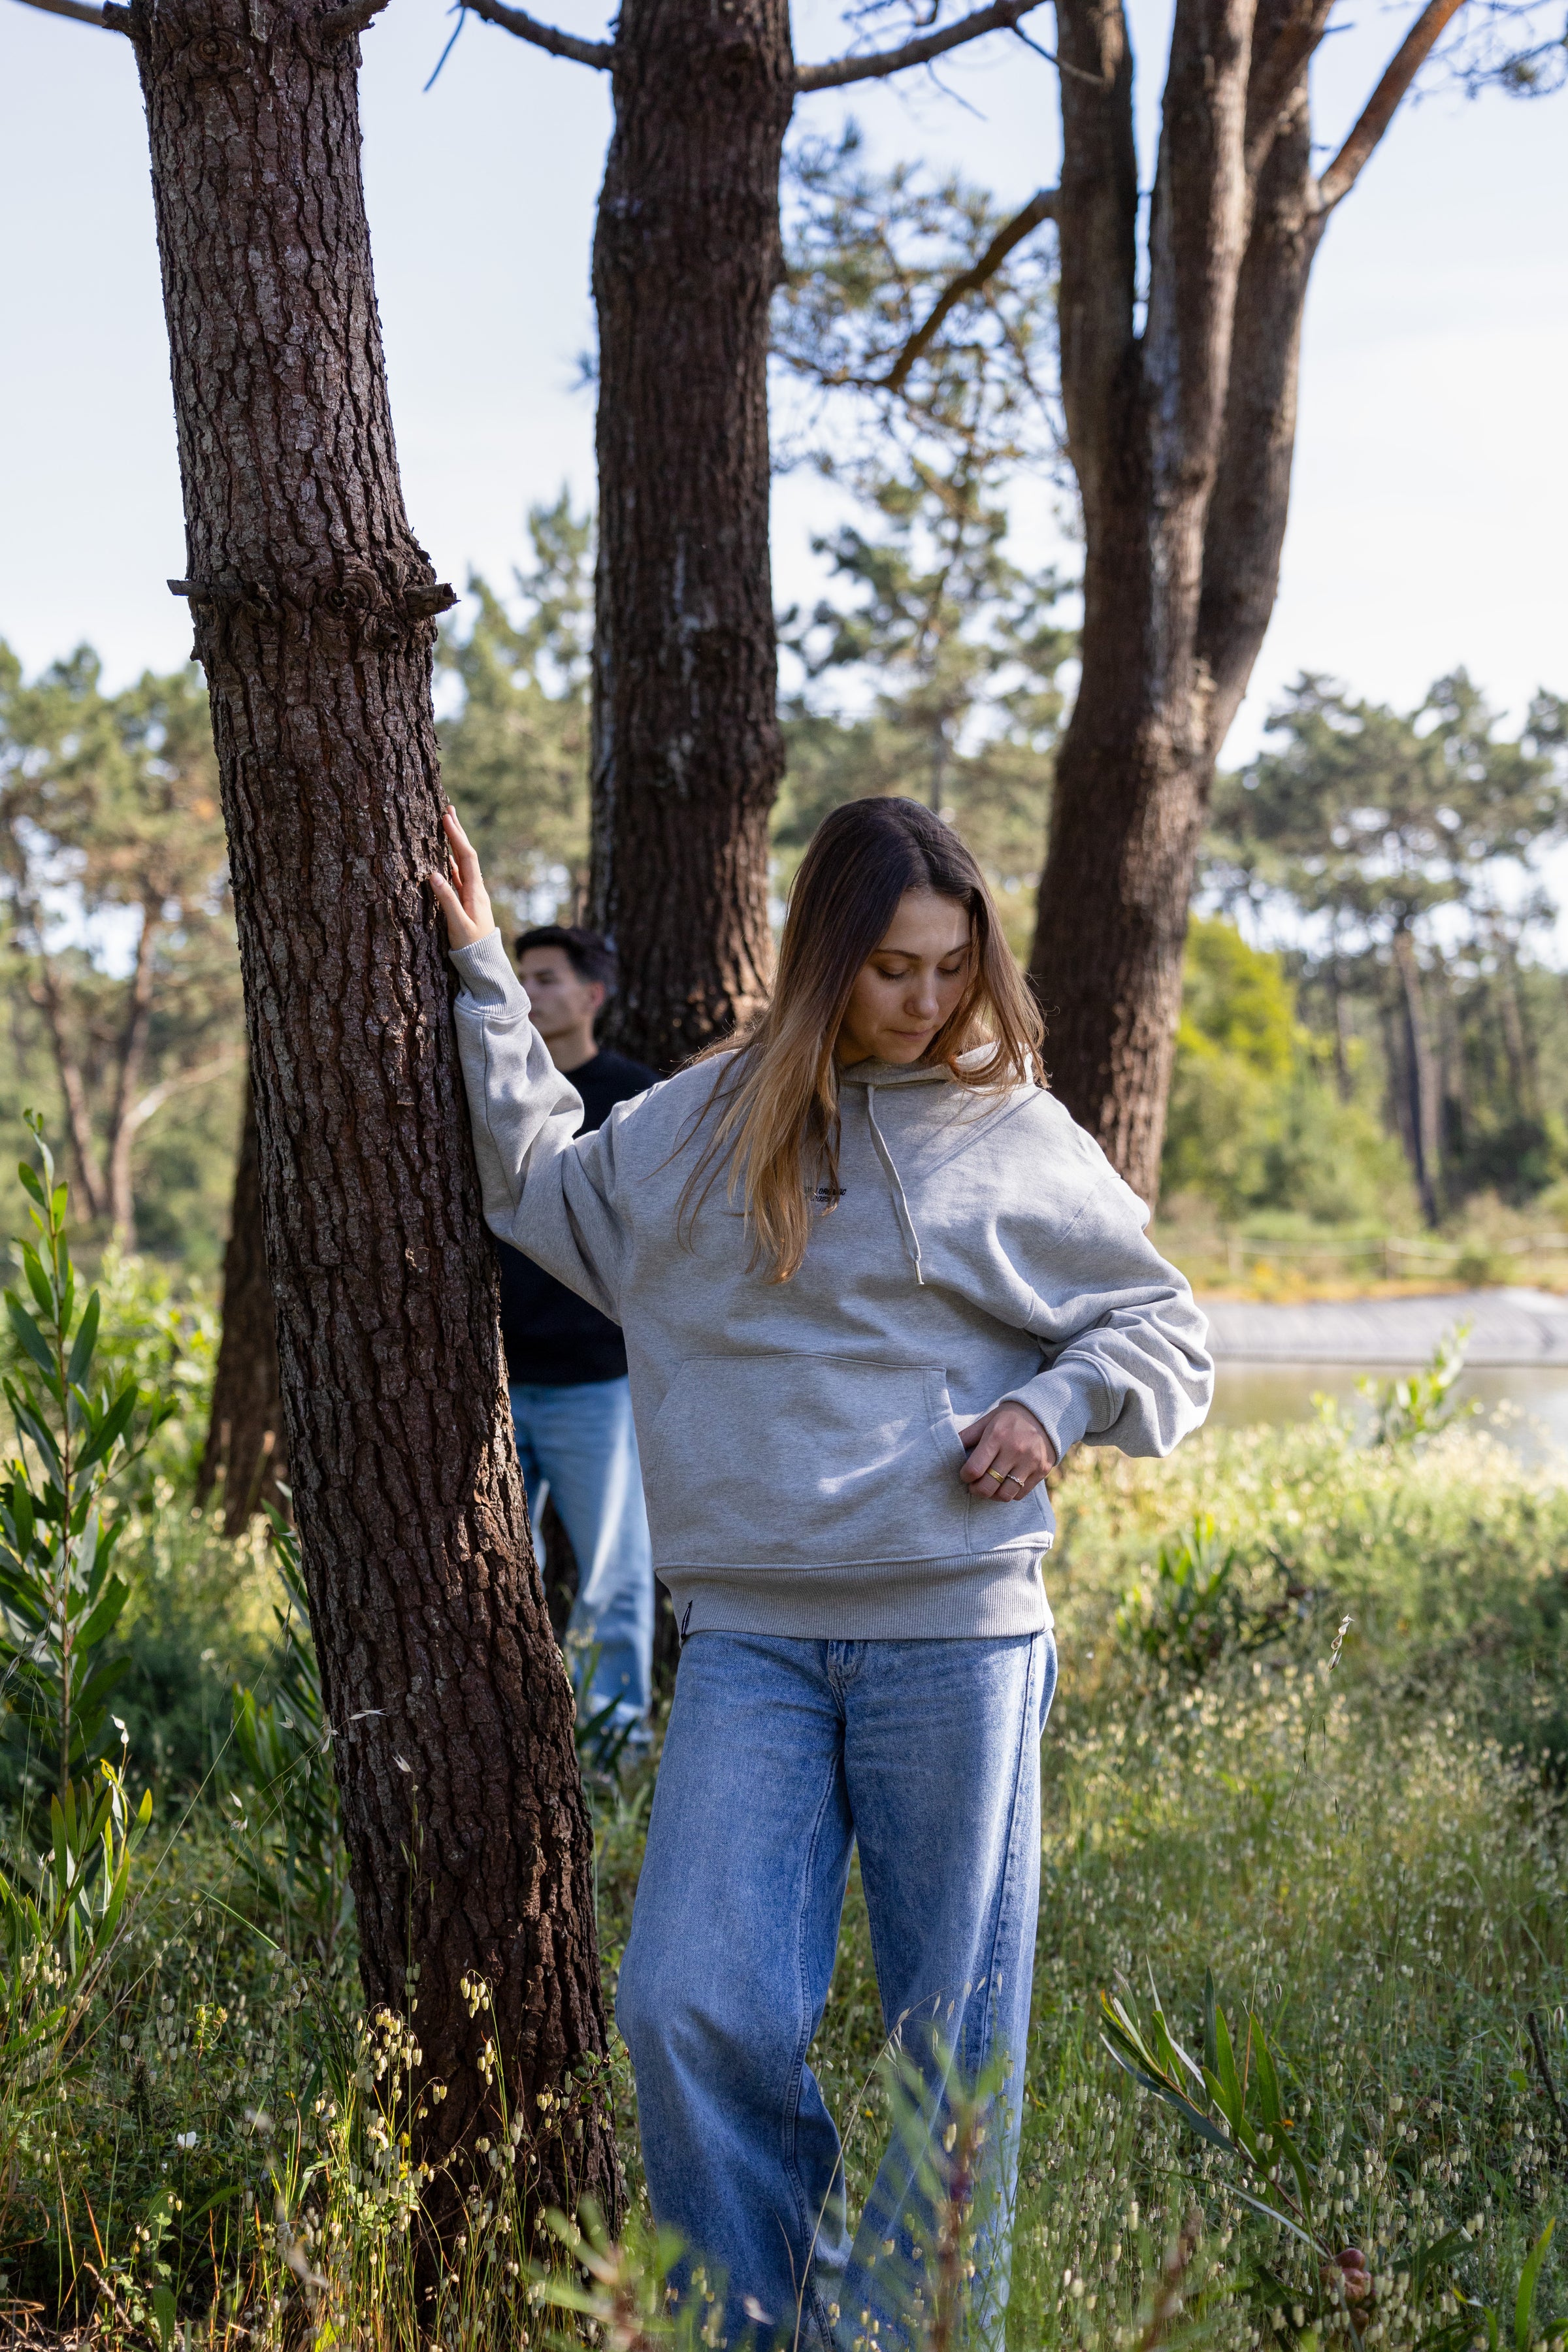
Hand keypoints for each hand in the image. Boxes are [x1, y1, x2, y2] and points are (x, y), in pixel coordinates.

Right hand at [429, 807, 496, 949]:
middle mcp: (476, 889)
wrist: (485, 963)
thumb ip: (446, 900)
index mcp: (475, 892)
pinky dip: (451, 861)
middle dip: (457, 832)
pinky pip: (459, 875)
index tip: (446, 817)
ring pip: (462, 863)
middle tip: (449, 809)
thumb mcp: (458, 925)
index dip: (456, 836)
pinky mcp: (467, 902)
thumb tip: (432, 874)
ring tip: (447, 826)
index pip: (466, 857)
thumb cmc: (471, 947)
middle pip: (467, 854)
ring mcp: (472, 895)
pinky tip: (445, 857)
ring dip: (454, 844)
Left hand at [958, 1401, 1054, 1500]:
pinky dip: (1009, 1493)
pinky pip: (1020, 1494)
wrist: (1044, 1415)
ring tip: (990, 1487)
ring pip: (1005, 1495)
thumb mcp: (986, 1421)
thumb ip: (967, 1436)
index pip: (974, 1469)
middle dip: (976, 1490)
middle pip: (988, 1486)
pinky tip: (1005, 1484)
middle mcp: (1014, 1450)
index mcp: (997, 1436)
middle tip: (974, 1486)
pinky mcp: (1041, 1471)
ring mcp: (1030, 1462)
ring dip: (993, 1495)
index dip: (965, 1476)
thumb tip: (947, 1450)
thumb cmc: (1009, 1419)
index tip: (965, 1475)